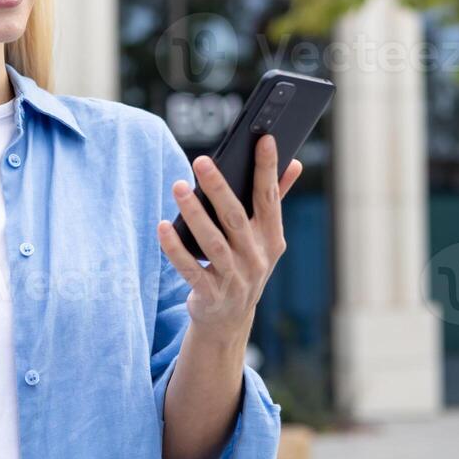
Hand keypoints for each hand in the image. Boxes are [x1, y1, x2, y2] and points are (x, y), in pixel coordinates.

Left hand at [155, 134, 302, 342]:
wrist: (228, 320)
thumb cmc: (245, 265)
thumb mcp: (265, 238)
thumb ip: (276, 200)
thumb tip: (295, 164)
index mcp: (271, 238)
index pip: (269, 198)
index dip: (268, 168)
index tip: (263, 139)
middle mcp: (256, 258)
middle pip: (236, 217)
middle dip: (219, 188)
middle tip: (201, 161)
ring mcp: (235, 279)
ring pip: (212, 242)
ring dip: (194, 213)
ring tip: (178, 187)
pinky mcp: (211, 294)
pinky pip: (190, 268)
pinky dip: (175, 248)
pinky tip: (163, 226)